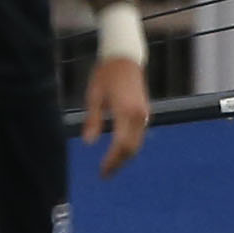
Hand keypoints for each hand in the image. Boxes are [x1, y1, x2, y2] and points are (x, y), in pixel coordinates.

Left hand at [83, 55, 149, 176]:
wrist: (125, 58)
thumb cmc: (105, 74)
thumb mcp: (93, 96)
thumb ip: (92, 120)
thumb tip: (88, 143)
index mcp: (125, 111)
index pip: (121, 144)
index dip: (112, 160)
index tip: (102, 171)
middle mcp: (139, 115)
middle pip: (132, 148)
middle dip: (119, 163)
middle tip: (105, 174)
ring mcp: (144, 114)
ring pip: (138, 143)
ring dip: (125, 156)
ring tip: (110, 166)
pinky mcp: (145, 112)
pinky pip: (139, 135)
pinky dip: (129, 146)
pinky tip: (117, 151)